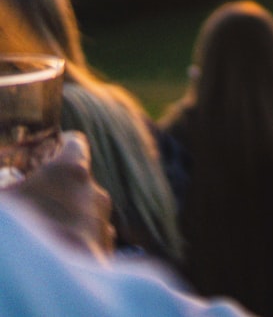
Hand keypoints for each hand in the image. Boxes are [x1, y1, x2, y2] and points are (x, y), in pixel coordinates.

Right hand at [8, 131, 114, 259]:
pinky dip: (75, 243)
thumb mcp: (2, 199)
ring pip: (86, 213)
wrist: (52, 286)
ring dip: (68, 218)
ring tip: (41, 233)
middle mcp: (95, 194)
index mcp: (71, 171)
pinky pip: (89, 241)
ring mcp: (104, 224)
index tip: (48, 152)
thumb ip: (0, 185)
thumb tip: (1, 185)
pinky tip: (54, 255)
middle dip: (57, 189)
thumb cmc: (18, 233)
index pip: (75, 143)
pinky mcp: (106, 252)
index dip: (62, 146)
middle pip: (79, 181)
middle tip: (32, 203)